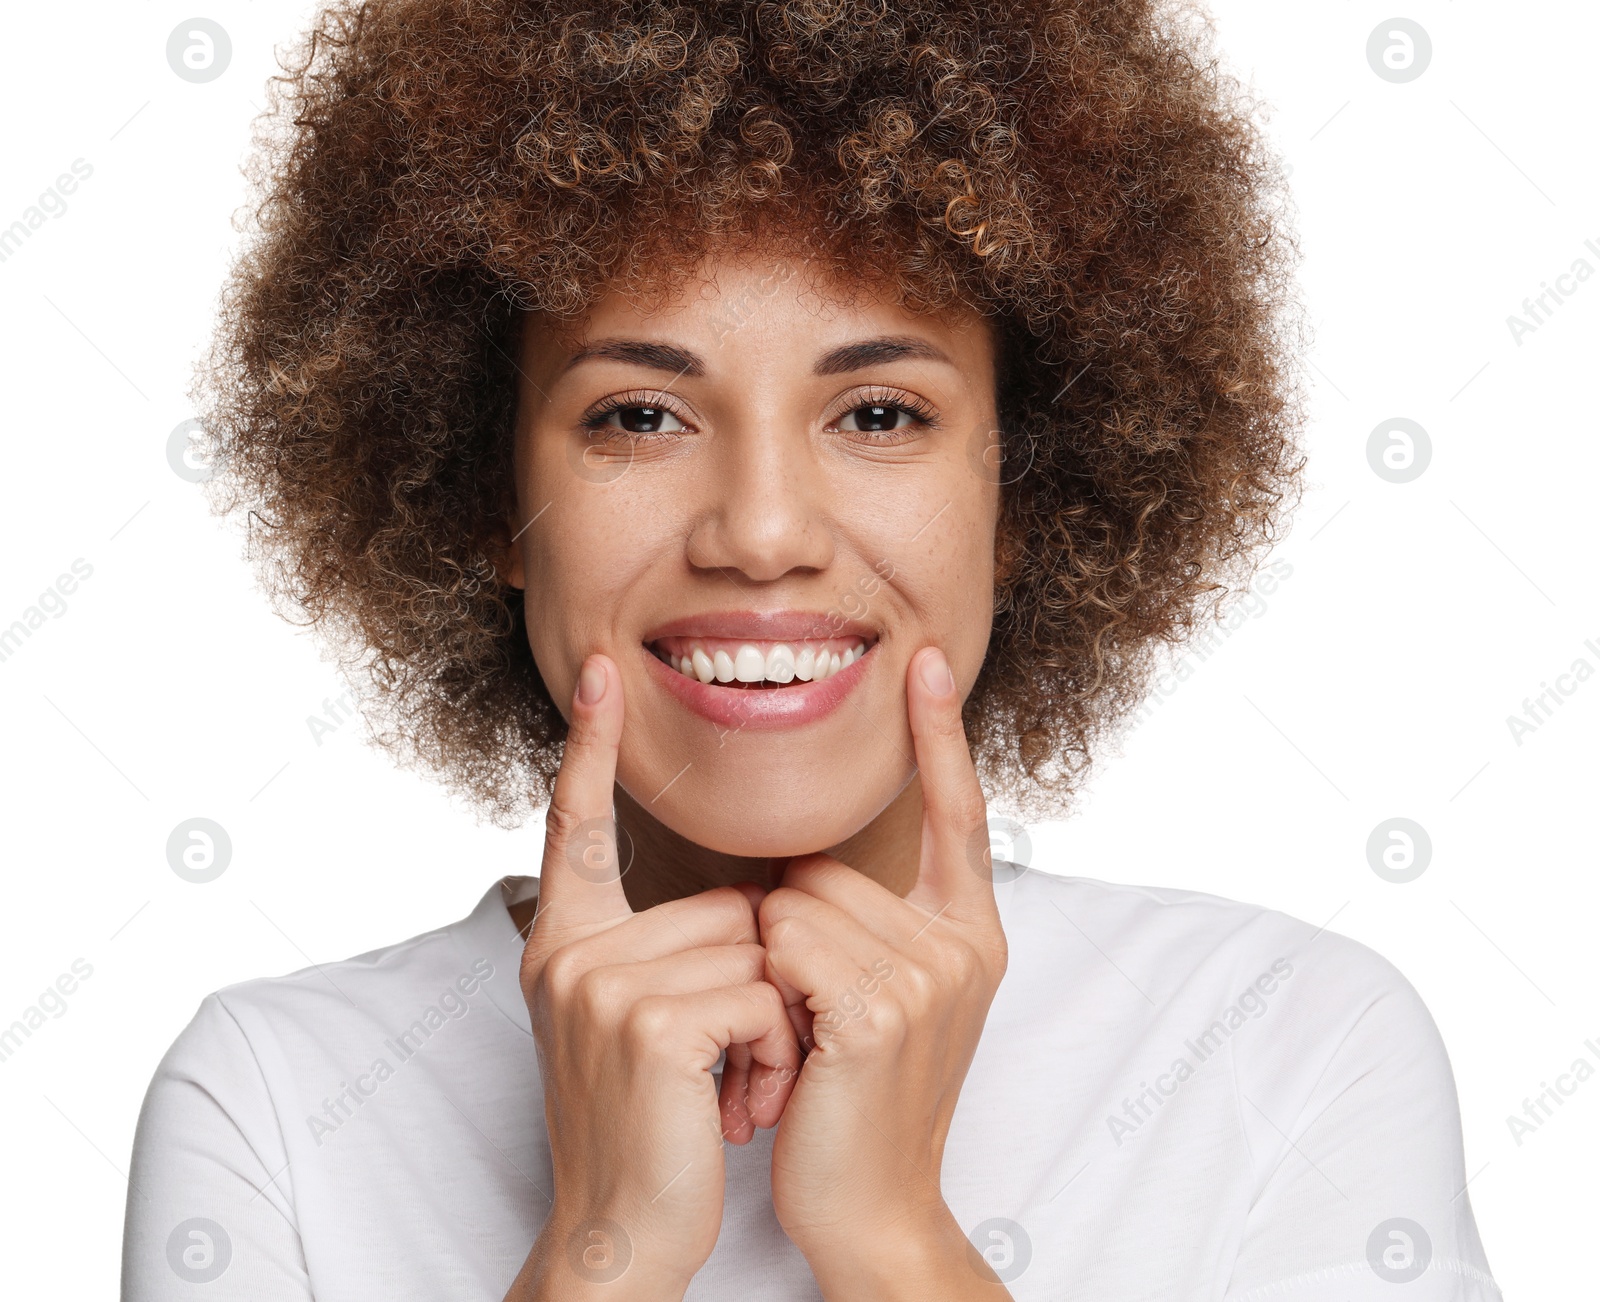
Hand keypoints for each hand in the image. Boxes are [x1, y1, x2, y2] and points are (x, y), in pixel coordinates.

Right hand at [504, 654, 800, 1301]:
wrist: (624, 1234)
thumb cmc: (648, 1127)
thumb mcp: (632, 1024)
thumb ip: (660, 951)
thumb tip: (746, 903)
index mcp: (565, 941)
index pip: (577, 825)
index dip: (591, 748)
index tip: (604, 673)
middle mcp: (569, 951)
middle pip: (727, 905)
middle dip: (763, 984)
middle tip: (740, 1064)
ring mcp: (601, 984)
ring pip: (755, 949)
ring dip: (778, 1026)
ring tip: (741, 1090)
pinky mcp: (647, 1023)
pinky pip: (760, 994)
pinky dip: (775, 1051)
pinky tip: (743, 1105)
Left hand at [759, 646, 1011, 1299]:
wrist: (873, 1207)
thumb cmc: (863, 1099)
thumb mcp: (898, 1001)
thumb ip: (882, 924)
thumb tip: (806, 867)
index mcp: (972, 931)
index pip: (957, 808)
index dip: (939, 732)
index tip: (928, 655)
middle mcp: (963, 942)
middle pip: (828, 863)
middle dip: (790, 927)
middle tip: (810, 1015)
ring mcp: (929, 974)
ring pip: (794, 900)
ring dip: (770, 964)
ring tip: (801, 1040)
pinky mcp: (879, 1008)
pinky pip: (785, 942)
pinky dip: (767, 987)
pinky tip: (793, 1049)